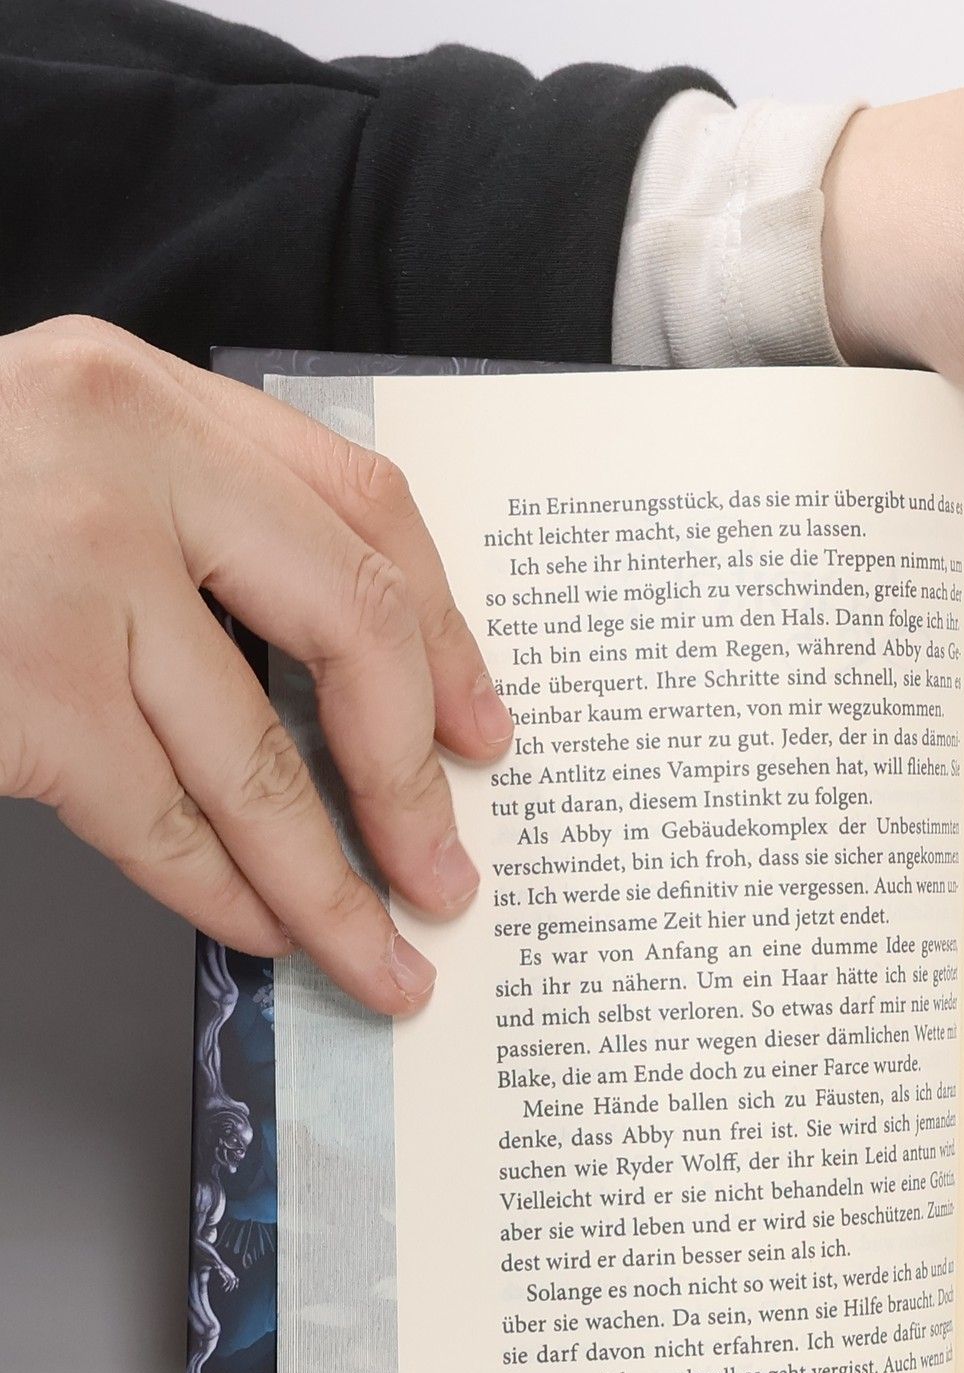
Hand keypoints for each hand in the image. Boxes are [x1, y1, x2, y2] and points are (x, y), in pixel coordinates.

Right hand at [0, 318, 512, 1013]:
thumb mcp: (48, 456)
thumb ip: (185, 523)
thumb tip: (344, 687)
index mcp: (144, 394)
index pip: (365, 511)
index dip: (445, 635)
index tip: (483, 731)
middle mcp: (119, 460)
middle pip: (352, 631)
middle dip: (414, 779)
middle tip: (450, 875)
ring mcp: (62, 571)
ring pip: (260, 761)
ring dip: (332, 883)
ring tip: (381, 954)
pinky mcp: (15, 685)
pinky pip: (159, 819)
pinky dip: (221, 891)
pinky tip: (259, 932)